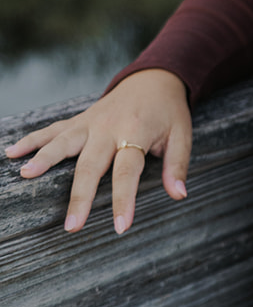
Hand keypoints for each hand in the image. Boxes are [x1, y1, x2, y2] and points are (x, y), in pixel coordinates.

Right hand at [4, 68, 190, 234]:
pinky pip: (53, 130)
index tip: (121, 227)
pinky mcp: (80, 120)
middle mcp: (109, 127)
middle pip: (91, 164)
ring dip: (44, 158)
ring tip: (26, 175)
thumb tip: (178, 195)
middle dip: (81, 196)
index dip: (124, 199)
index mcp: (136, 133)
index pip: (128, 171)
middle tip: (71, 226)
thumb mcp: (182, 134)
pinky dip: (32, 140)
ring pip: (64, 142)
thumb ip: (177, 165)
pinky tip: (12, 153)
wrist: (153, 78)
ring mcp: (91, 122)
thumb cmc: (168, 111)